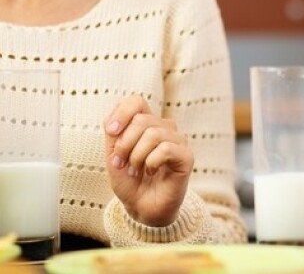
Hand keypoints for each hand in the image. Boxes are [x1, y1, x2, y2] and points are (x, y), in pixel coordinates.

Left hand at [104, 95, 193, 225]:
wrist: (142, 208)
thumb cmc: (131, 182)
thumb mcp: (114, 155)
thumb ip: (113, 134)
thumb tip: (113, 119)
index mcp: (147, 124)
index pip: (137, 101)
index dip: (121, 113)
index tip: (111, 132)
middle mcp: (165, 128)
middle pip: (141, 119)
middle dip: (125, 144)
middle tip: (124, 163)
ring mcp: (178, 141)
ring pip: (153, 134)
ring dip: (137, 156)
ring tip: (138, 170)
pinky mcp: (186, 156)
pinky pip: (165, 149)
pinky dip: (151, 162)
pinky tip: (152, 171)